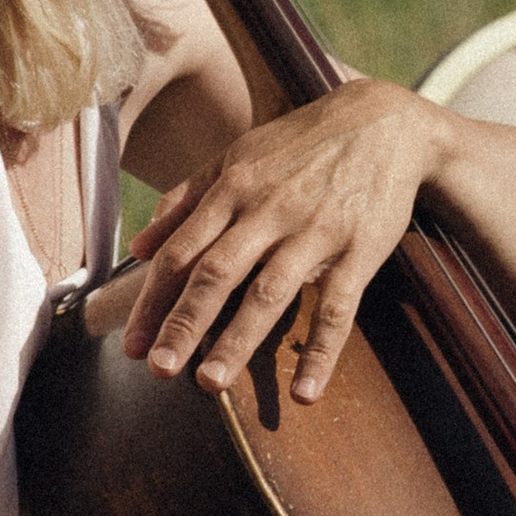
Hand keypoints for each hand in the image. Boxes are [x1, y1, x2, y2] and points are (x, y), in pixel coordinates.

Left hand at [124, 81, 443, 402]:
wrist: (384, 122)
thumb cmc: (300, 144)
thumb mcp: (238, 157)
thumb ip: (186, 199)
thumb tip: (138, 247)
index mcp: (233, 188)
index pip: (181, 252)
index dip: (152, 301)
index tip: (130, 346)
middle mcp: (268, 210)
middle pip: (216, 273)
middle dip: (184, 324)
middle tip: (159, 370)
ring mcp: (315, 232)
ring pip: (269, 293)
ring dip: (238, 340)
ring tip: (209, 382)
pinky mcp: (359, 250)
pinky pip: (338, 308)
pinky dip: (322, 352)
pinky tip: (305, 393)